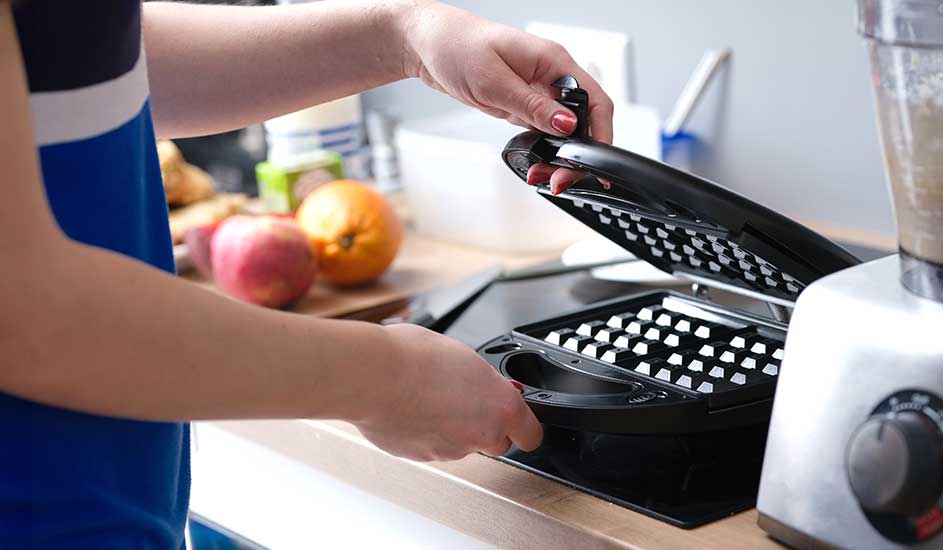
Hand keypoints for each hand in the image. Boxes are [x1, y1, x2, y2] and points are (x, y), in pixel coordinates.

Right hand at [355, 323, 541, 461]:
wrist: (373, 376)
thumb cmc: (414, 357)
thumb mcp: (463, 354)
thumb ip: (482, 379)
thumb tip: (481, 383)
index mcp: (501, 406)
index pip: (531, 434)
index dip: (524, 426)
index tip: (517, 420)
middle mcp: (481, 433)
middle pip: (496, 442)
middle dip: (486, 425)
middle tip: (465, 400)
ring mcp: (451, 449)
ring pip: (462, 443)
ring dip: (453, 426)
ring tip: (430, 396)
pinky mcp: (423, 456)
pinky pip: (433, 446)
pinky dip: (427, 433)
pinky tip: (413, 409)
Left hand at [401, 1, 613, 193]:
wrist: (427, 43)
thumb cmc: (456, 46)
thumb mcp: (494, 81)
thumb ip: (531, 105)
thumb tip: (566, 124)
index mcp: (552, 61)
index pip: (593, 100)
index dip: (600, 133)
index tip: (594, 162)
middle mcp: (549, 76)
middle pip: (582, 120)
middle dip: (576, 154)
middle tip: (560, 180)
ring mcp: (536, 90)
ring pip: (562, 131)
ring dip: (557, 157)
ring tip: (542, 177)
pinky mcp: (522, 102)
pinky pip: (543, 131)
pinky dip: (542, 150)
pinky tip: (534, 164)